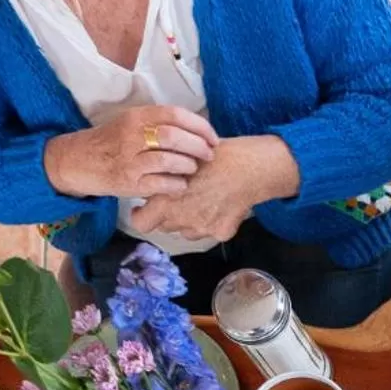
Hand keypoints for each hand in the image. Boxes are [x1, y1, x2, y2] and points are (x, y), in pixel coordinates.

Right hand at [43, 104, 219, 199]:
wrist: (77, 160)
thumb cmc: (112, 142)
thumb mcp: (131, 123)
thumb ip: (159, 123)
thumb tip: (198, 131)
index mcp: (136, 116)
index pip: (175, 114)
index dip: (199, 126)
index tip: (212, 138)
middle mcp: (131, 135)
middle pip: (174, 137)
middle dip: (198, 146)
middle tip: (209, 155)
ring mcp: (129, 160)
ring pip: (168, 160)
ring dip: (188, 165)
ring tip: (192, 169)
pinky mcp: (128, 182)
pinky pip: (160, 183)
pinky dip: (177, 184)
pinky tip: (180, 184)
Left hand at [130, 135, 299, 243]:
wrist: (249, 168)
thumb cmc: (214, 156)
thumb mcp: (179, 159)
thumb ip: (162, 177)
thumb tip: (152, 182)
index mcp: (166, 201)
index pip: (141, 223)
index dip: (140, 216)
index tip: (144, 209)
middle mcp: (181, 219)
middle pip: (164, 227)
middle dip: (167, 215)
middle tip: (177, 200)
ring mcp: (202, 228)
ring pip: (186, 231)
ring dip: (188, 221)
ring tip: (201, 201)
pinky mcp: (221, 233)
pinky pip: (209, 232)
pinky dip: (212, 222)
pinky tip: (220, 206)